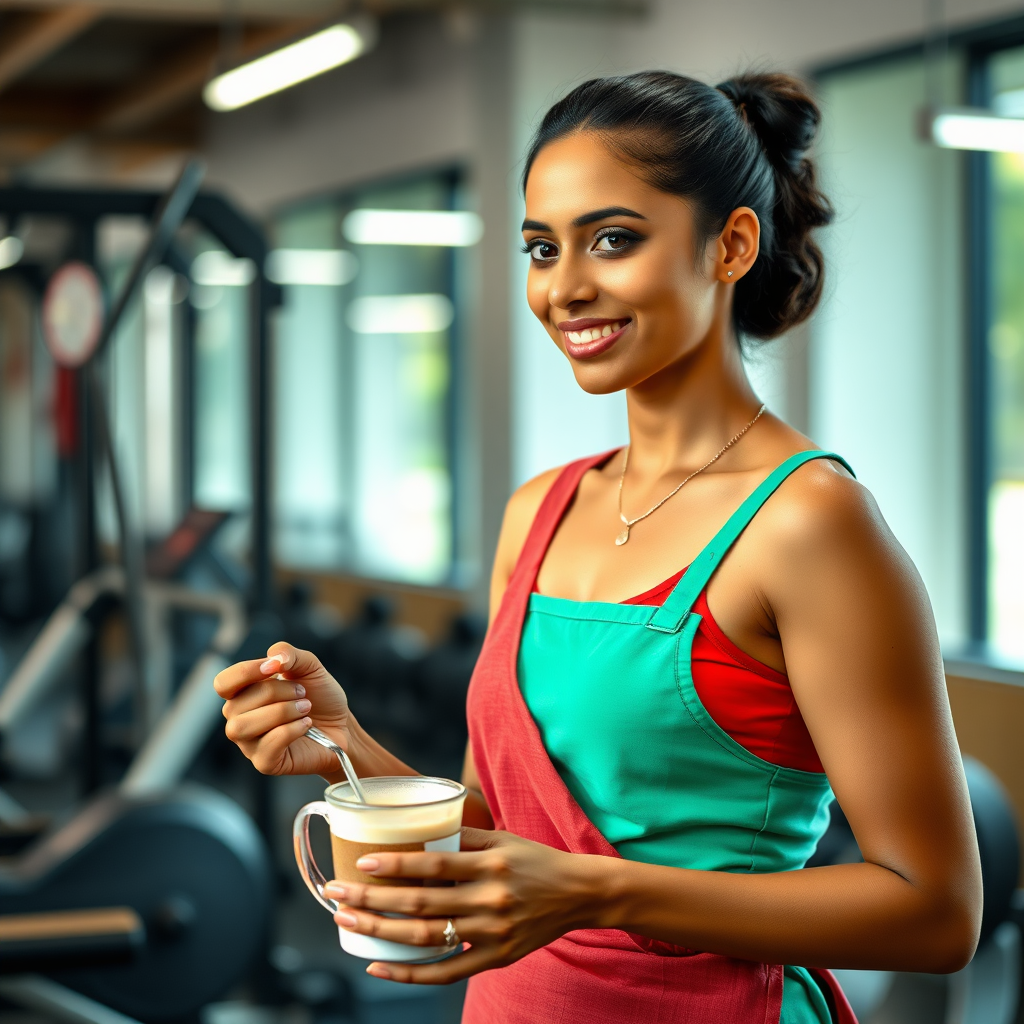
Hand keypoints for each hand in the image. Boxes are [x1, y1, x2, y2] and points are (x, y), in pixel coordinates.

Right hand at [214, 642, 351, 777]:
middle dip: (276, 692)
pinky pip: (267, 746)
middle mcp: (240, 719)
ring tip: (305, 708)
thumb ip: (288, 653)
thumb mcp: (308, 666)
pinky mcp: (265, 763)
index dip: (245, 672)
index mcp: (243, 694)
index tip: (274, 668)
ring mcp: (250, 743)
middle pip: (236, 704)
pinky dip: (291, 730)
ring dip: (281, 712)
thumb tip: (272, 659)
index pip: (223, 683)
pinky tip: (306, 724)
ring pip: (243, 726)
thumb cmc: (319, 696)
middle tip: (303, 693)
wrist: (342, 725)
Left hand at [323, 827, 604, 983]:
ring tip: (347, 922)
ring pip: (427, 938)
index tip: (363, 860)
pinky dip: (410, 973)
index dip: (397, 863)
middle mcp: (490, 899)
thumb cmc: (534, 859)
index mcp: (490, 863)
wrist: (578, 894)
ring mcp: (492, 933)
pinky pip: (446, 972)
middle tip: (336, 894)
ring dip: (381, 932)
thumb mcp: (503, 838)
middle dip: (373, 899)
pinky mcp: (495, 958)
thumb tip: (419, 828)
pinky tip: (378, 965)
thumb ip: (463, 836)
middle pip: (422, 903)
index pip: (435, 863)